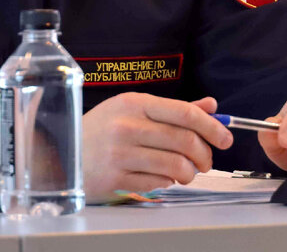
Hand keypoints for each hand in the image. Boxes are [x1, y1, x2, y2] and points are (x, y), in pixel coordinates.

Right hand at [81, 92, 232, 201]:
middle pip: (184, 141)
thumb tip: (211, 106)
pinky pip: (156, 184)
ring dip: (189, 173)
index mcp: (134, 103)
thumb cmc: (102, 129)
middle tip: (206, 161)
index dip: (212, 127)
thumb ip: (174, 110)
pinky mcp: (115, 178)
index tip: (225, 138)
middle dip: (204, 155)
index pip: (184, 113)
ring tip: (186, 173)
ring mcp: (120, 154)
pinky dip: (167, 183)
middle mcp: (127, 126)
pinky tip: (162, 178)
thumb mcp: (133, 110)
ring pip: (175, 166)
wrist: (60, 152)